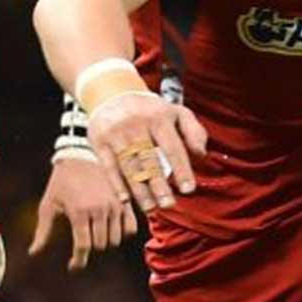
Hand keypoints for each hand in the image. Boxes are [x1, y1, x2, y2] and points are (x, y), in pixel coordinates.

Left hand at [29, 155, 138, 269]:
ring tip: (94, 233)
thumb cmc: (60, 182)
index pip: (83, 247)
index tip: (73, 266)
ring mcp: (115, 206)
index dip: (78, 261)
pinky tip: (110, 229)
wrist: (81, 156)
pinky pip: (130, 228)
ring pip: (115, 240)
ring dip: (105, 241)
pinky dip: (122, 233)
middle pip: (100, 246)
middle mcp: (100, 210)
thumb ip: (42, 231)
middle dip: (90, 248)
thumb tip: (33, 253)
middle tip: (82, 242)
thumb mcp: (48, 205)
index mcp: (79, 212)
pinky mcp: (126, 201)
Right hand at [87, 92, 207, 213]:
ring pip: (129, 167)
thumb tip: (202, 156)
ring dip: (140, 191)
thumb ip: (194, 131)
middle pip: (149, 161)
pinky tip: (126, 200)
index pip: (173, 148)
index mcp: (158, 117)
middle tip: (169, 205)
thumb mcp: (176, 112)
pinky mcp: (99, 142)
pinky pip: (108, 167)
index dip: (181, 170)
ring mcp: (116, 134)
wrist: (112, 93)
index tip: (188, 189)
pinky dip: (117, 185)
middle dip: (159, 185)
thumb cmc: (150, 109)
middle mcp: (136, 125)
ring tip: (150, 208)